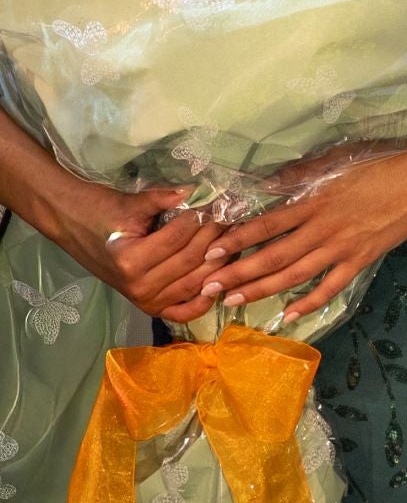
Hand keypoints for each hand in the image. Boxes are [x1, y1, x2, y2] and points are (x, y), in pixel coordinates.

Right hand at [32, 172, 222, 321]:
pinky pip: (183, 311)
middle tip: (233, 216)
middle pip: (192, 260)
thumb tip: (197, 191)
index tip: (219, 200)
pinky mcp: (150, 307)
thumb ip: (163, 198)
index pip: (180, 237)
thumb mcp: (130, 203)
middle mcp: (140, 287)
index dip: (202, 217)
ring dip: (220, 261)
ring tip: (236, 238)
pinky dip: (204, 301)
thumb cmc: (99, 211)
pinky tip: (220, 282)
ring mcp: (146, 301)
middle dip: (215, 235)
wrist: (74, 226)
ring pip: (196, 283)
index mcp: (131, 261)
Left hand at [198, 149, 406, 323]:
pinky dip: (308, 303)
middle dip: (239, 272)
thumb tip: (268, 184)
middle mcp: (323, 228)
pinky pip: (330, 288)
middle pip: (274, 255)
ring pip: (295, 275)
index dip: (238, 239)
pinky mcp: (360, 261)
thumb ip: (302, 175)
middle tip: (209, 286)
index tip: (211, 251)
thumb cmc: (379, 166)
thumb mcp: (337, 161)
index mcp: (315, 201)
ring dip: (262, 290)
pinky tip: (288, 315)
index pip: (268, 224)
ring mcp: (342, 249)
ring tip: (234, 301)